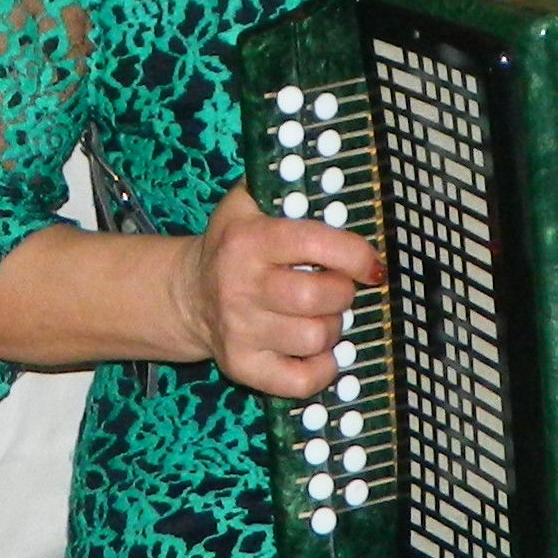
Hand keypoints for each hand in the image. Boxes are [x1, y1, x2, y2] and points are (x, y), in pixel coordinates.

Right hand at [174, 180, 384, 400]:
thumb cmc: (233, 244)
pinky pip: (300, 381)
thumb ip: (285, 186)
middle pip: (320, 298)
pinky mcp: (242, 366)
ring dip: (331, 328)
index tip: (369, 263)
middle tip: (337, 288)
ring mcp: (239, 331)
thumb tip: (333, 175)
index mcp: (248, 240)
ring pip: (316, 338)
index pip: (316, 244)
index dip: (355, 255)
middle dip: (342, 293)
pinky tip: (315, 350)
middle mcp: (239, 287)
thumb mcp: (247, 202)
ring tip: (320, 315)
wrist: (188, 292)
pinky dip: (320, 369)